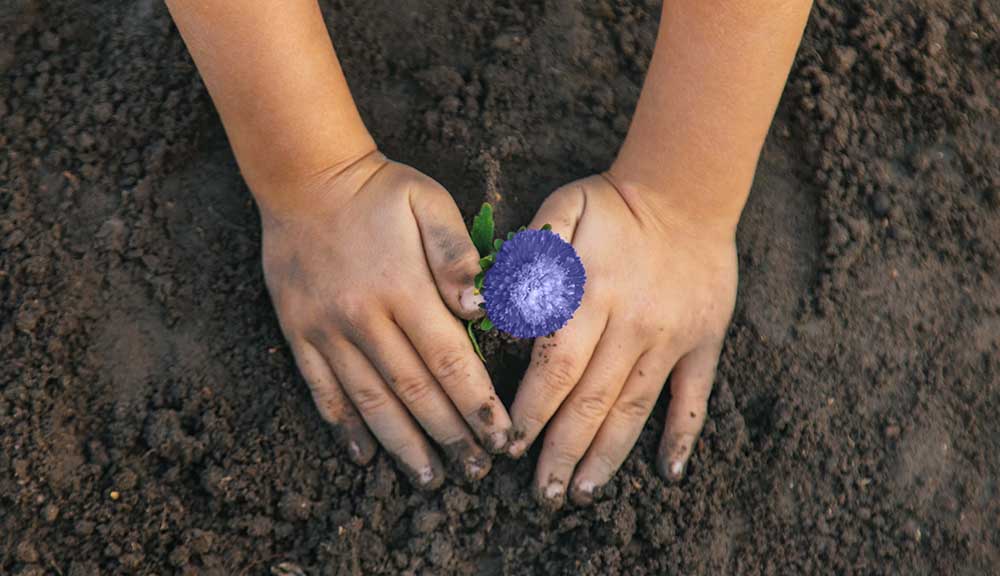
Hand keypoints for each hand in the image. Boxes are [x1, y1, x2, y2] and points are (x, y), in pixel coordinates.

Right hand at [261, 151, 511, 488]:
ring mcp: (326, 329)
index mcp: (404, 289)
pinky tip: (364, 456)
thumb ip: (458, 256)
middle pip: (415, 391)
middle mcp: (364, 317)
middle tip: (476, 472)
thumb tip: (482, 308)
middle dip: (451, 436)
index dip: (478, 405)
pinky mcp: (299, 333)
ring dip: (403, 445)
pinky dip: (343, 427)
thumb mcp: (429, 204)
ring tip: (429, 479)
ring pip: (370, 401)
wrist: (305, 177)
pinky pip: (322, 390)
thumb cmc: (380, 192)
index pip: (450, 361)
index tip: (502, 439)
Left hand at [506, 174, 737, 506]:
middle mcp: (631, 326)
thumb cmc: (612, 205)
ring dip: (608, 455)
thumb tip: (498, 310)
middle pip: (590, 401)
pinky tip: (669, 473)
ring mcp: (672, 339)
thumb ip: (529, 256)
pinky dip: (682, 434)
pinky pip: (694, 396)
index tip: (509, 446)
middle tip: (543, 495)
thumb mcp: (562, 210)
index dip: (531, 411)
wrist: (687, 192)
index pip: (554, 368)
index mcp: (591, 296)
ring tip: (584, 492)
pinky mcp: (704, 343)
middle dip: (562, 451)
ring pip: (635, 408)